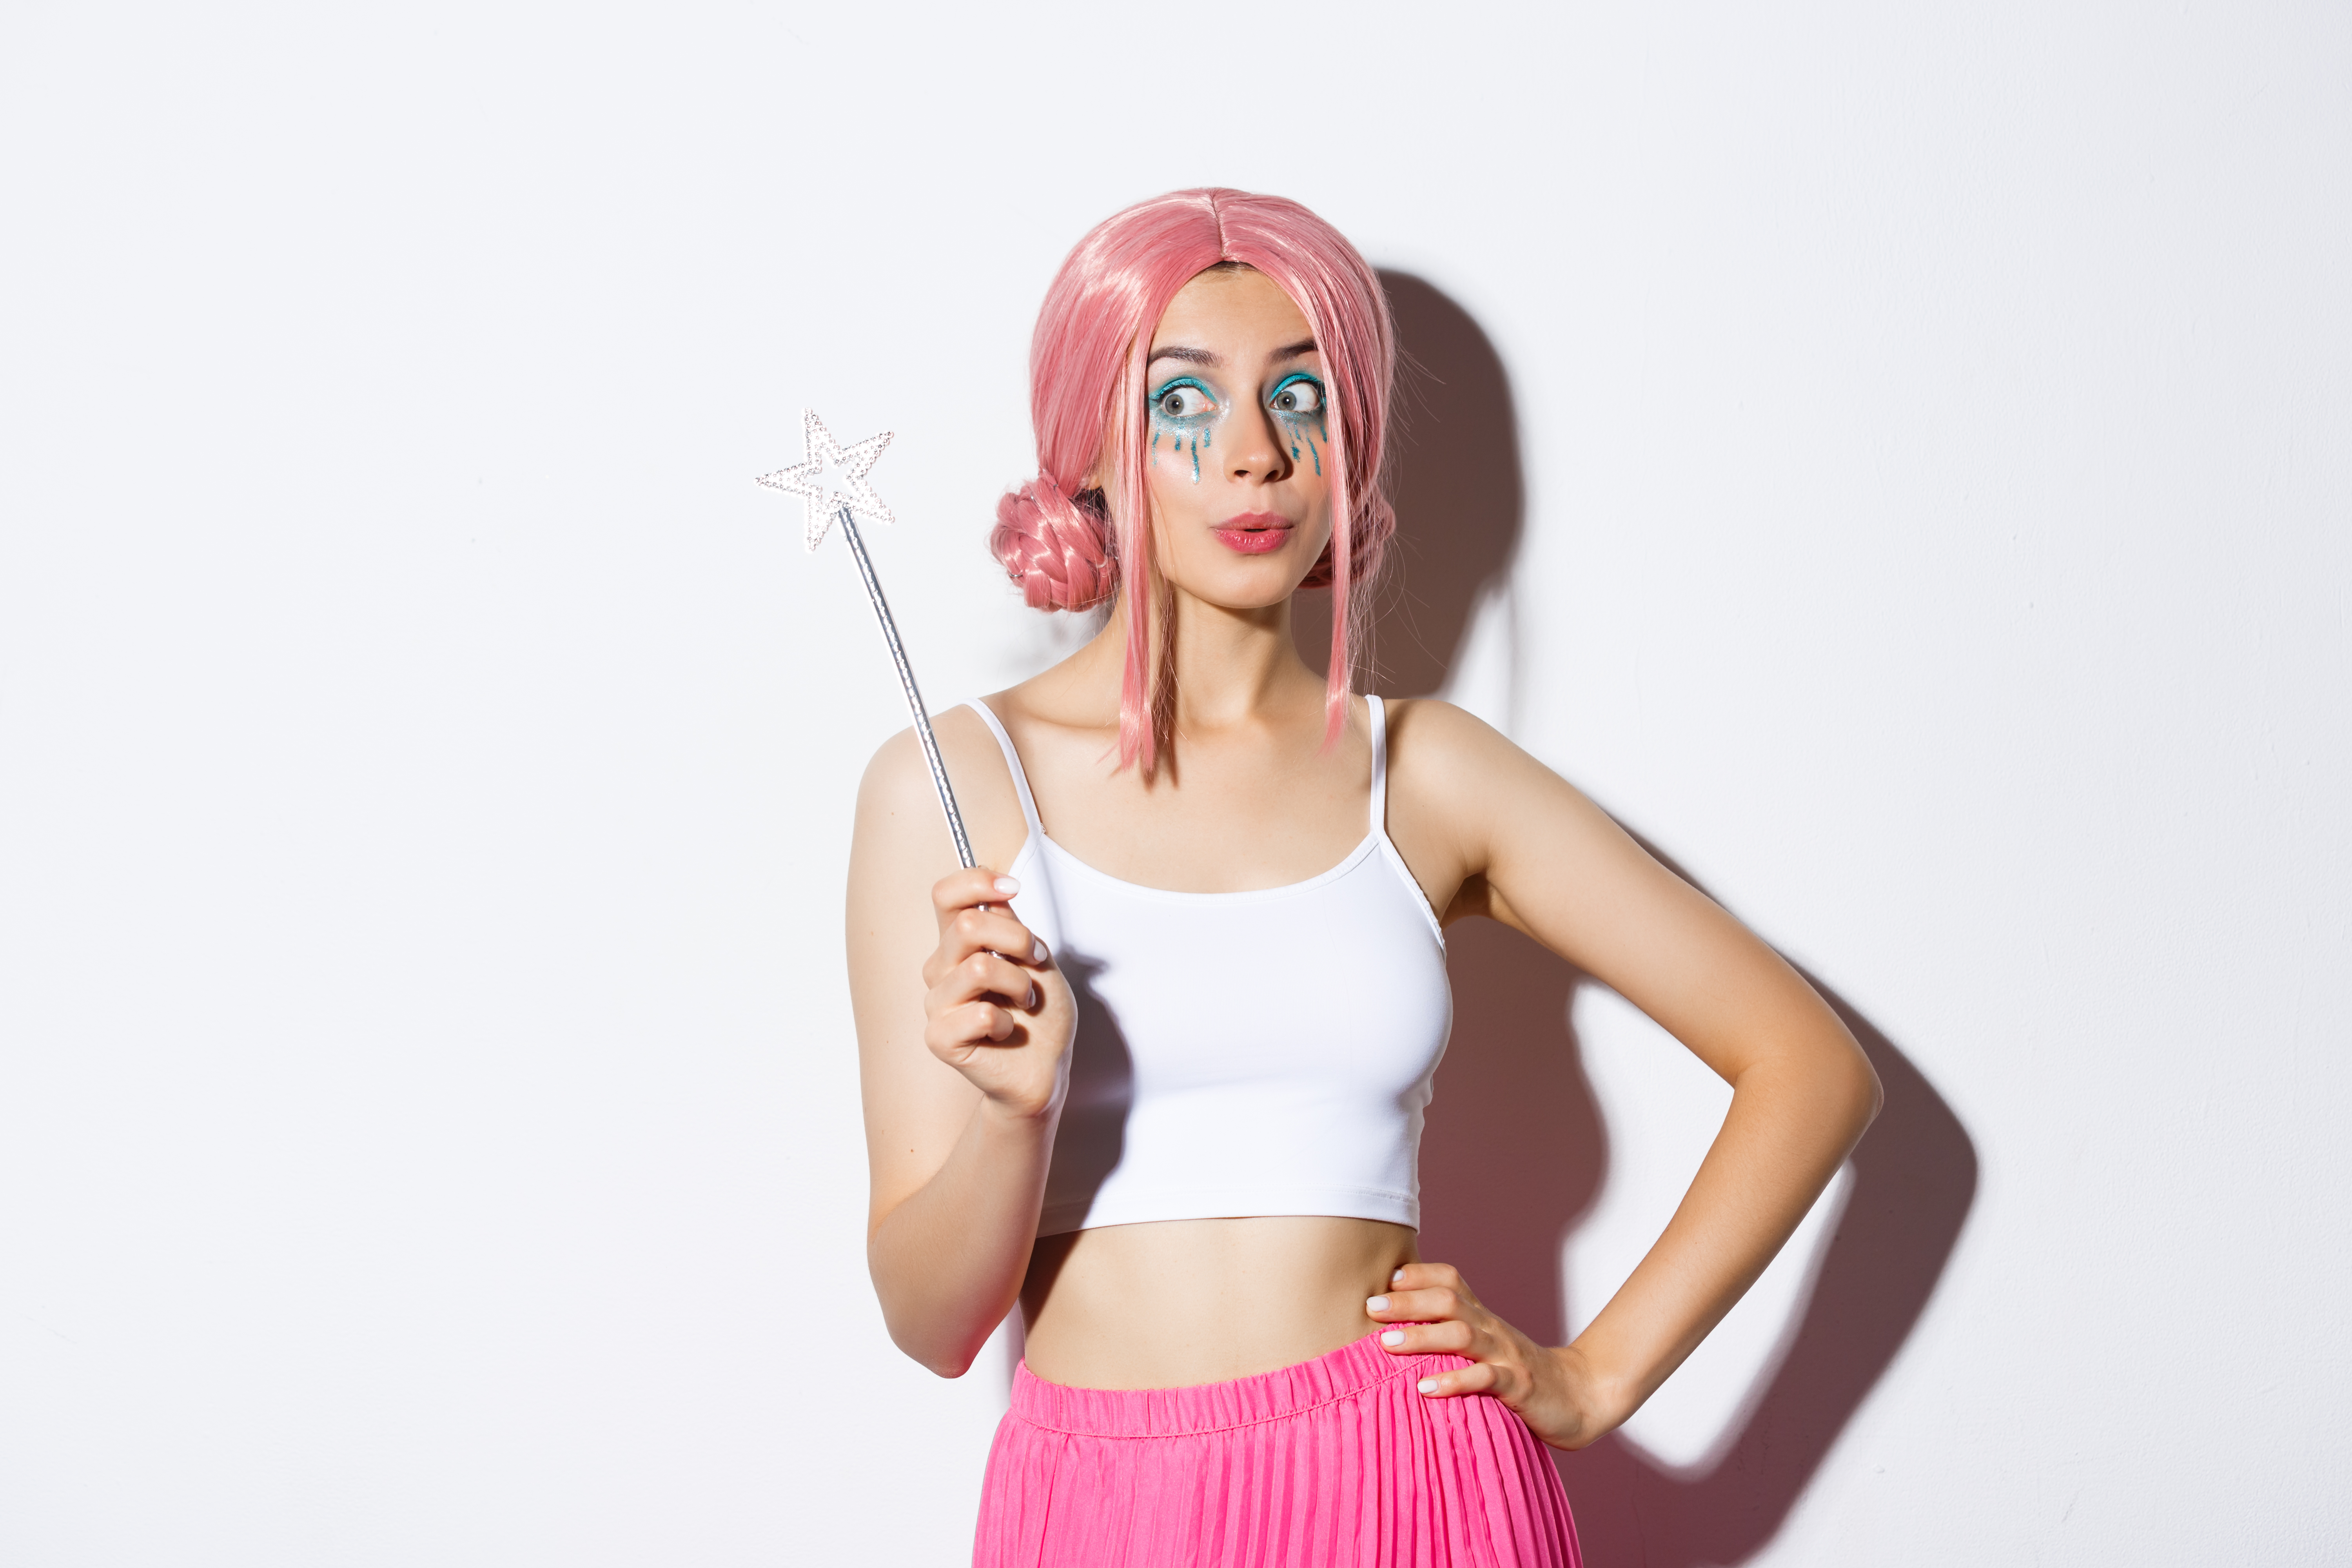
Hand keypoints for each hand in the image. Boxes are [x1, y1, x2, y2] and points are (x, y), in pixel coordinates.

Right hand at [921, 869, 1074, 1119]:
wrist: (1046, 1067)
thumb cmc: (1040, 1015)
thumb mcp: (1037, 959)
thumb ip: (1012, 927)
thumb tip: (995, 895)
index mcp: (960, 944)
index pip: (946, 896)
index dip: (976, 882)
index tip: (1012, 887)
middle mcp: (941, 968)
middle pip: (966, 925)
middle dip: (1017, 940)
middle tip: (1036, 963)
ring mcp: (936, 1003)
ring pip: (977, 968)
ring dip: (1018, 985)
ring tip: (1025, 1003)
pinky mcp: (939, 1038)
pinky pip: (978, 1014)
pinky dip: (1007, 1023)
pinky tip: (1006, 1033)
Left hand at [1367, 1262, 1619, 1450]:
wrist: (1581, 1397)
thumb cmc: (1521, 1375)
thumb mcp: (1487, 1348)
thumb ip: (1451, 1336)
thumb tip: (1396, 1332)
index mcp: (1483, 1318)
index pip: (1451, 1281)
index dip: (1419, 1275)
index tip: (1386, 1279)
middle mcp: (1493, 1330)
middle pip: (1449, 1303)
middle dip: (1408, 1302)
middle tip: (1371, 1308)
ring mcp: (1506, 1356)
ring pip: (1463, 1336)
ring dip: (1423, 1338)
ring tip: (1387, 1344)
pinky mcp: (1519, 1387)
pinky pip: (1485, 1379)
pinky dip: (1455, 1381)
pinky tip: (1426, 1388)